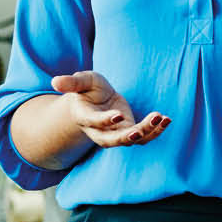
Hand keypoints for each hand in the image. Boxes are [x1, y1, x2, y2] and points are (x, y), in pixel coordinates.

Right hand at [50, 70, 168, 148]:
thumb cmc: (87, 89)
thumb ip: (71, 82)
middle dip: (125, 137)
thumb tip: (54, 81)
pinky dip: (156, 130)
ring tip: (161, 119)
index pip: (94, 122)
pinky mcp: (129, 130)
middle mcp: (99, 130)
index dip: (105, 121)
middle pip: (111, 140)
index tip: (118, 115)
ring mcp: (115, 132)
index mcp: (85, 117)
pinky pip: (143, 136)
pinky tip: (167, 120)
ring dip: (147, 132)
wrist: (96, 100)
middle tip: (137, 132)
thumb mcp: (81, 81)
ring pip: (130, 140)